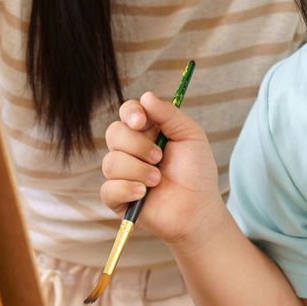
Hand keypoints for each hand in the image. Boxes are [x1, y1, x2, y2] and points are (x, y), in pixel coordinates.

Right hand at [100, 90, 226, 247]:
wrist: (198, 209)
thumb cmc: (197, 172)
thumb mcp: (190, 136)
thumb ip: (169, 114)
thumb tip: (146, 96)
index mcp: (146, 132)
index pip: (127, 112)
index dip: (130, 113)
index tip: (141, 122)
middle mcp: (130, 150)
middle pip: (114, 133)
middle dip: (137, 145)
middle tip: (159, 157)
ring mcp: (122, 174)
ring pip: (111, 162)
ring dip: (137, 170)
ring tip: (157, 180)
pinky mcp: (117, 198)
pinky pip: (108, 188)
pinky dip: (127, 189)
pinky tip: (144, 194)